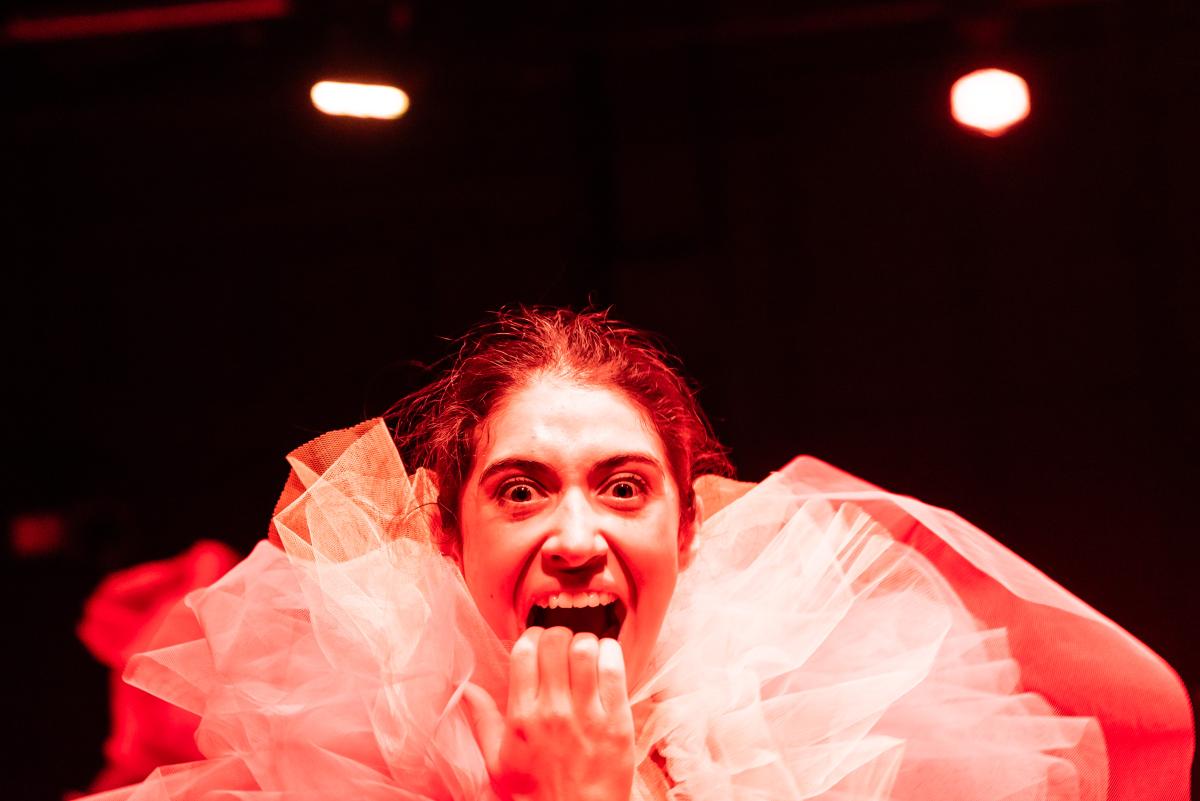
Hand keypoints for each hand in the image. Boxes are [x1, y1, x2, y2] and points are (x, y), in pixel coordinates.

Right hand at [463, 628, 634, 800]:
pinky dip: (610, 654)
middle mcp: (553, 711)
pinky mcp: (617, 722)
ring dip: (586, 642)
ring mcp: (587, 716)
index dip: (532, 637)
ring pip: (585, 649)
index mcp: (522, 717)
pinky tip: (606, 659)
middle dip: (560, 635)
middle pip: (555, 642)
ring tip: (586, 653)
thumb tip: (465, 689)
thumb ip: (482, 721)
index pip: (524, 651)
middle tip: (564, 647)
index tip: (539, 643)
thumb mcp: (499, 762)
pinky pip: (614, 671)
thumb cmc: (536, 794)